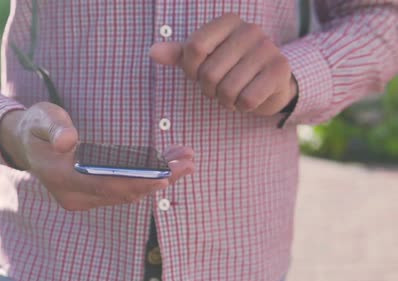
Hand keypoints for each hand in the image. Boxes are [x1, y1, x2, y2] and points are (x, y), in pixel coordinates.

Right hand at [0, 102, 194, 210]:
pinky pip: (121, 192)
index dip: (136, 182)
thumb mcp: (41, 119)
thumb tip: (68, 141)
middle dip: (157, 180)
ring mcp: (82, 198)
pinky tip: (167, 166)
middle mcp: (73, 195)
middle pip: (121, 192)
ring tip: (184, 162)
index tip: (165, 176)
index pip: (104, 184)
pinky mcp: (90, 195)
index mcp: (61, 177)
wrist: (25, 144)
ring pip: (125, 194)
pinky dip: (145, 180)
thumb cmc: (36, 126)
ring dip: (156, 180)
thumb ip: (54, 128)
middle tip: (188, 163)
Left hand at [150, 13, 297, 115]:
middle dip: (209, 90)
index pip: (194, 48)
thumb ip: (178, 54)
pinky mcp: (279, 70)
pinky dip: (242, 106)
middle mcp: (250, 30)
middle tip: (220, 87)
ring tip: (233, 93)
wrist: (271, 83)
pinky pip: (247, 99)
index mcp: (228, 21)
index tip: (199, 73)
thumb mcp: (202, 59)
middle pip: (209, 73)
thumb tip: (153, 52)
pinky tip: (248, 99)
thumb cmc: (230, 68)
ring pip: (227, 89)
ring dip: (226, 100)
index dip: (191, 70)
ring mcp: (268, 48)